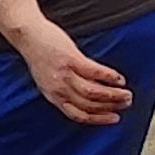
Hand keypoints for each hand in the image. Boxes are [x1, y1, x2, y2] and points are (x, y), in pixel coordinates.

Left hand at [10, 20, 131, 124]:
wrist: (27, 35)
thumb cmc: (38, 55)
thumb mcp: (46, 80)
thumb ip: (63, 90)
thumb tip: (85, 97)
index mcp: (53, 96)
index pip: (78, 115)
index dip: (98, 119)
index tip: (114, 118)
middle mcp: (59, 89)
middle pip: (89, 105)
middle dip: (110, 107)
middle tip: (126, 104)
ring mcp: (65, 75)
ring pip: (94, 92)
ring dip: (113, 95)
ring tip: (126, 94)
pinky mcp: (71, 59)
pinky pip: (95, 72)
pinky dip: (109, 77)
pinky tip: (119, 78)